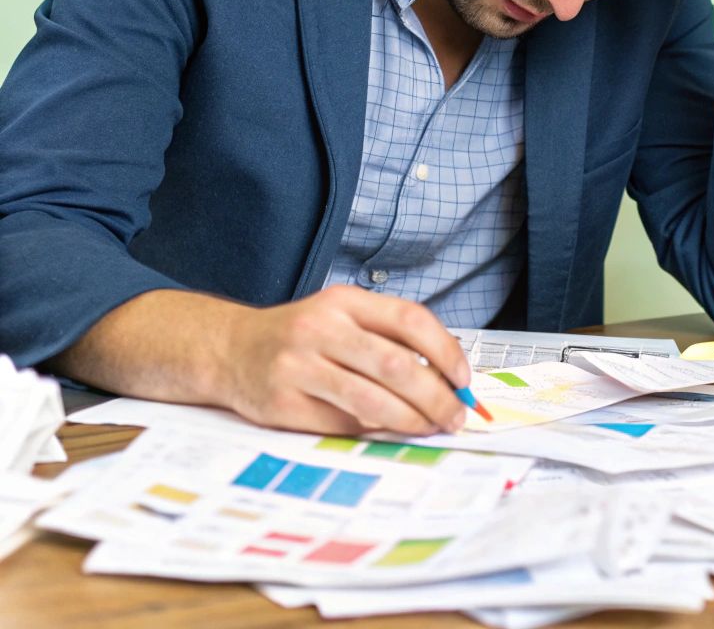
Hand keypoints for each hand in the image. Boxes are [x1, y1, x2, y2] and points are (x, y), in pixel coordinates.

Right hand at [215, 284, 471, 435]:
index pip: (410, 320)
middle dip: (436, 397)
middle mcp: (320, 328)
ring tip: (431, 427)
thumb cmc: (301, 337)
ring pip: (371, 399)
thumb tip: (448, 378)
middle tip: (455, 416)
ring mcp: (297, 366)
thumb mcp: (342, 317)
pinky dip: (373, 430)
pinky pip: (342, 423)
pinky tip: (388, 431)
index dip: (446, 351)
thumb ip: (388, 337)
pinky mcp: (282, 403)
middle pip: (396, 365)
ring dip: (411, 420)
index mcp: (344, 302)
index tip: (464, 379)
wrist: (229, 350)